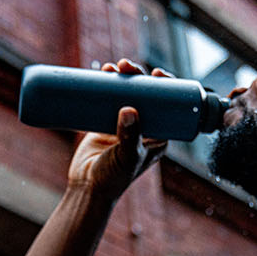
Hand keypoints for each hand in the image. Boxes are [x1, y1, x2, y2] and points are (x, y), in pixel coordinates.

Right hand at [66, 59, 172, 200]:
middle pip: (145, 94)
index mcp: (159, 135)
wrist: (87, 189)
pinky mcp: (104, 123)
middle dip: (138, 76)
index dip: (166, 86)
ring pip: (126, 93)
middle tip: (128, 66)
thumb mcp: (127, 157)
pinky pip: (107, 99)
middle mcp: (143, 127)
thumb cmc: (114, 179)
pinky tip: (102, 72)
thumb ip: (130, 136)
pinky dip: (105, 85)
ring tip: (111, 67)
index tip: (157, 73)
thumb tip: (129, 109)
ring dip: (122, 77)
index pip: (169, 105)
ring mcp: (123, 124)